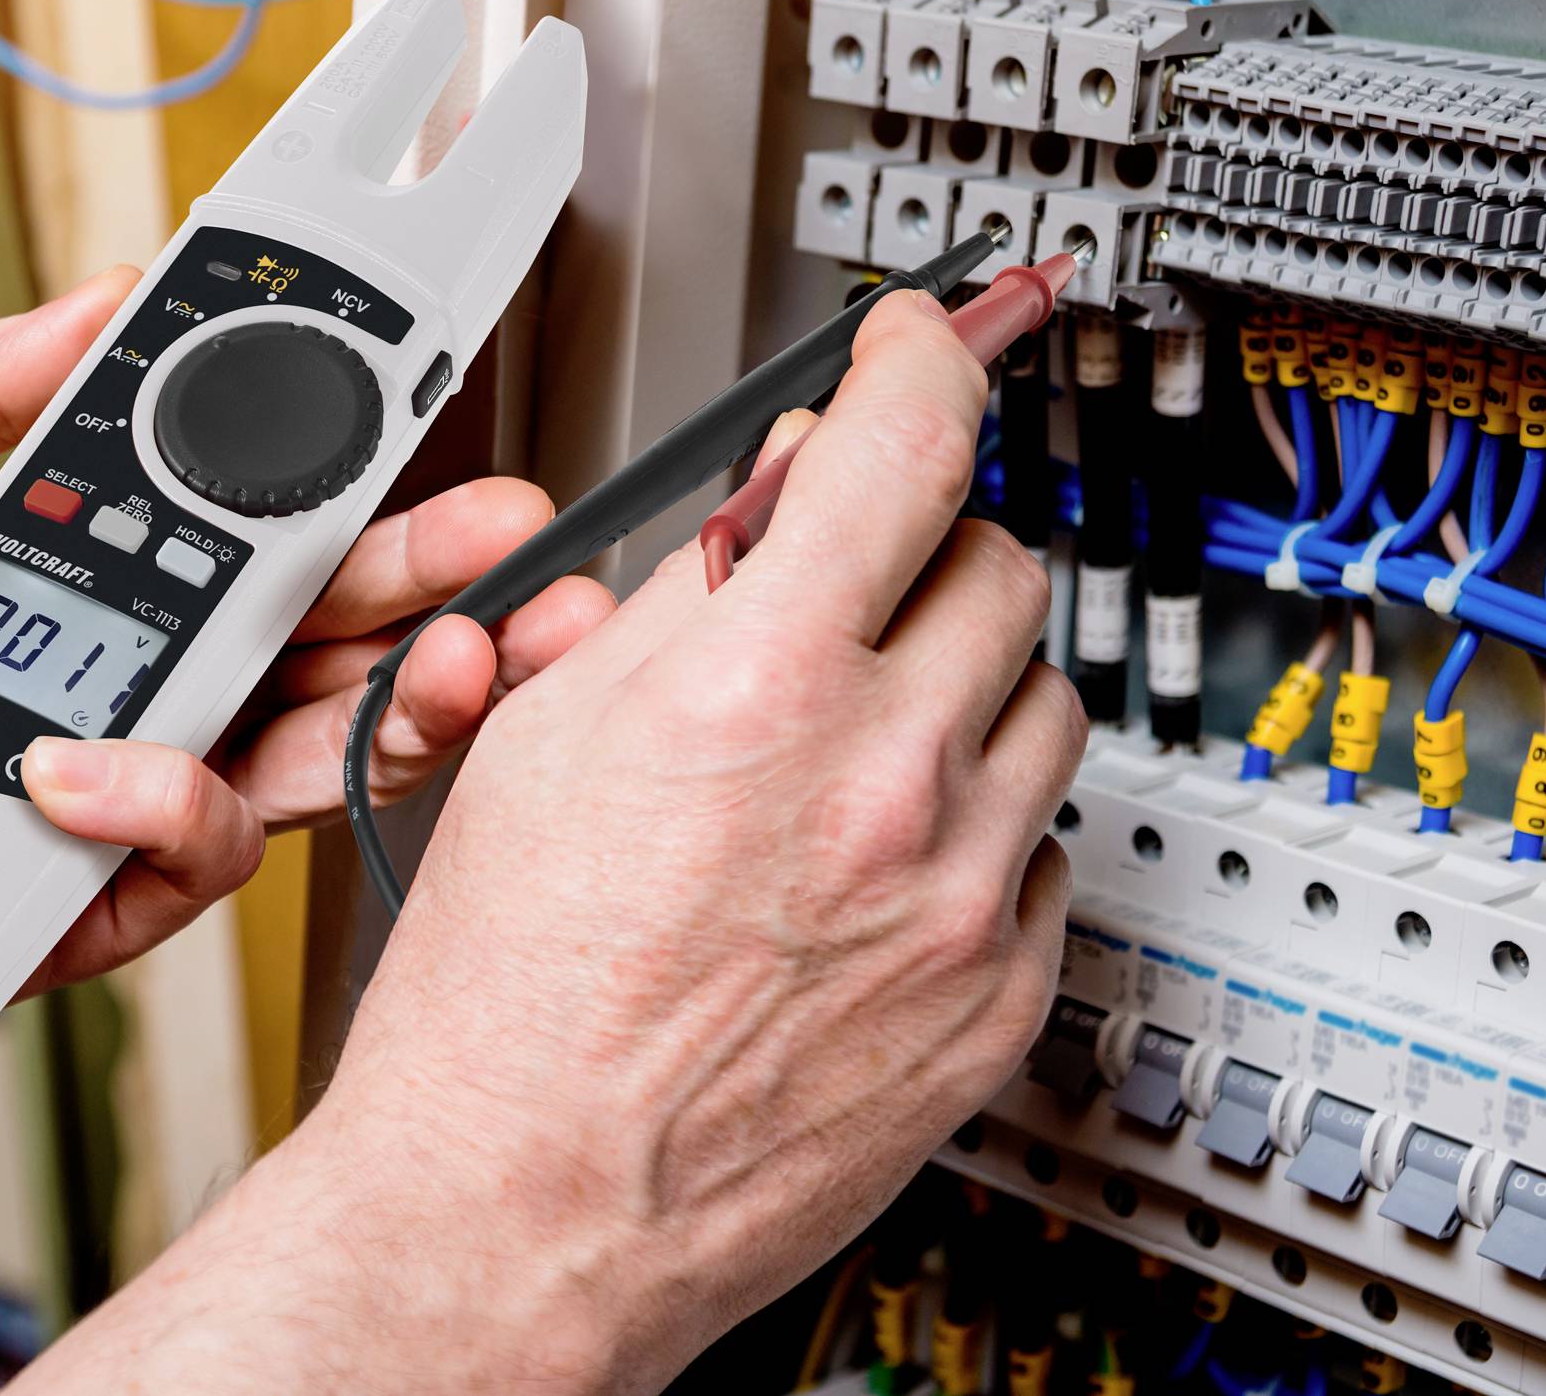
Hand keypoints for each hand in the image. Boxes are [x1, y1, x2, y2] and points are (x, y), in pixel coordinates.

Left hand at [0, 266, 612, 1059]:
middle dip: (437, 581)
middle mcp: (122, 681)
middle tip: (511, 537)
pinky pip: (193, 847)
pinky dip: (160, 798)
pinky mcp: (95, 895)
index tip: (418, 407)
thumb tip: (103, 297)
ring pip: (309, 750)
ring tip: (443, 649)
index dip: (343, 470)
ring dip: (395, 697)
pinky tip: (80, 760)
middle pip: (319, 631)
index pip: (246, 513)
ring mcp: (118, 792)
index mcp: (79, 570)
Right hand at [278, 290, 1082, 1390]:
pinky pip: (1045, 849)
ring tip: (858, 741)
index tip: (923, 346)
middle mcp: (881, 781)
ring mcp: (956, 896)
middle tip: (858, 582)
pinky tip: (880, 861)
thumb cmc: (500, 998)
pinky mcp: (997, 999)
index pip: (899, 446)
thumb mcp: (543, 740)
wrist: (526, 1200)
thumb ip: (677, 601)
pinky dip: (977, 824)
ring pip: (1045, 701)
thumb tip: (766, 515)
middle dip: (926, 547)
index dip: (921, 359)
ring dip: (964, 685)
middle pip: (998, 563)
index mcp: (756, 690)